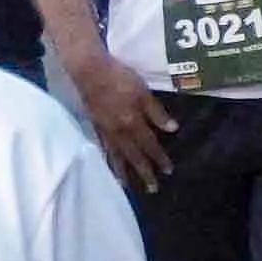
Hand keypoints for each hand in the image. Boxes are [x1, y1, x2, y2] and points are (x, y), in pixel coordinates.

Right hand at [75, 57, 175, 192]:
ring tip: (127, 186)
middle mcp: (119, 132)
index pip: (149, 145)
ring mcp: (105, 131)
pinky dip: (108, 160)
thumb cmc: (120, 78)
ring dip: (123, 172)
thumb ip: (156, 112)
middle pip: (133, 156)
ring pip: (116, 156)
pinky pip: (103, 149)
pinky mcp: (95, 127)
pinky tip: (109, 165)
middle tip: (152, 189)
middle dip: (143, 173)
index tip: (168, 171)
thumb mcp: (143, 91)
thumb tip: (172, 129)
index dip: (159, 158)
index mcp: (132, 123)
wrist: (89, 72)